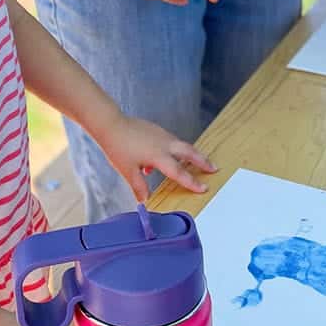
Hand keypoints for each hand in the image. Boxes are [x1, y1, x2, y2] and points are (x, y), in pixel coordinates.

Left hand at [95, 112, 217, 200]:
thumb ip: (138, 186)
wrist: (111, 124)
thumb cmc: (118, 147)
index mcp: (159, 156)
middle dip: (203, 161)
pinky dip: (177, 148)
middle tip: (214, 168)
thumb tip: (144, 200)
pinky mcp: (157, 129)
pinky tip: (166, 157)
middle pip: (189, 152)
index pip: (179, 172)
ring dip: (191, 154)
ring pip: (182, 145)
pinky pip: (172, 140)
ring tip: (197, 162)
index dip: (192, 182)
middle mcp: (165, 144)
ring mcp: (162, 134)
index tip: (203, 188)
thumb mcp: (128, 171)